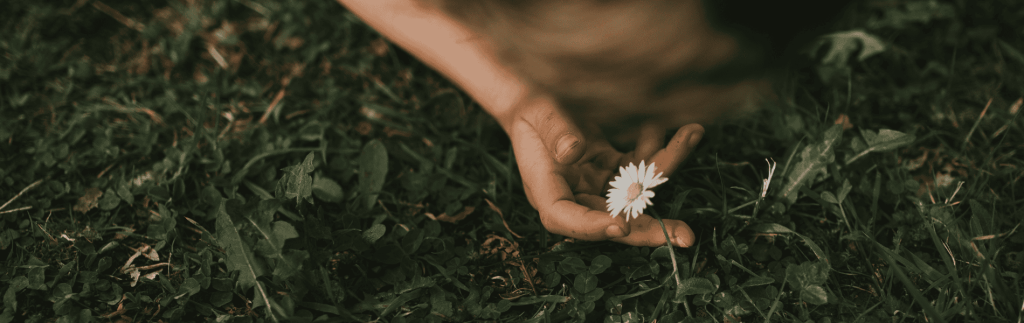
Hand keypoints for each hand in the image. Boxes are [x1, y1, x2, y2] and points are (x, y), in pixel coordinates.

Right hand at [504, 95, 703, 246]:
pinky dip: (658, 148)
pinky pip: (640, 167)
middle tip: (685, 237)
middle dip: (651, 228)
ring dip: (666, 167)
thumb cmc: (531, 110)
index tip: (622, 226)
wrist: (534, 101)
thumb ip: (555, 131)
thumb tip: (574, 151)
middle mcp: (575, 195)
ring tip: (691, 135)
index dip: (594, 228)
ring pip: (635, 191)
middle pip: (612, 219)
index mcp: (546, 191)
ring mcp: (596, 185)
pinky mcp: (611, 170)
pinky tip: (676, 124)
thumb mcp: (538, 114)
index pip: (566, 219)